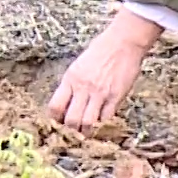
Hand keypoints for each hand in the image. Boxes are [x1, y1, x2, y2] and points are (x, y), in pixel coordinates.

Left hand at [46, 9, 160, 131]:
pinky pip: (106, 118)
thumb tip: (67, 104)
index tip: (57, 125)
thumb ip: (72, 84)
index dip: (54, 120)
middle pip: (71, 120)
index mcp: (70, 78)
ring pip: (88, 123)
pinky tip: (101, 124)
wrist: (123, 42)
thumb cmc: (101, 50)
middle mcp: (83, 87)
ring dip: (86, 132)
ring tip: (86, 133)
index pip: (55, 106)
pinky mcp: (115, 97)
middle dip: (70, 132)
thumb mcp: (79, 65)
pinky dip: (102, 124)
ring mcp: (100, 93)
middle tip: (72, 135)